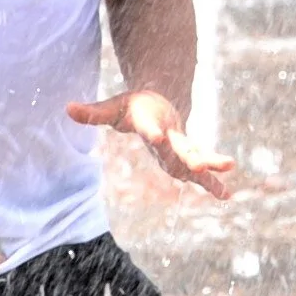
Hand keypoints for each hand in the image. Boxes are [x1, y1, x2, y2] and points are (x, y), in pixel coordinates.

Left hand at [68, 89, 235, 197]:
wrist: (162, 99)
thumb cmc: (133, 107)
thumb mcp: (112, 108)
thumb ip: (92, 112)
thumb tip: (67, 108)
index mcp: (151, 121)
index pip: (150, 128)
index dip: (152, 131)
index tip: (156, 137)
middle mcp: (171, 134)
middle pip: (181, 146)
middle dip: (191, 155)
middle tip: (200, 164)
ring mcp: (181, 145)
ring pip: (198, 155)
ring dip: (211, 164)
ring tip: (229, 169)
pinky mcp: (187, 157)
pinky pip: (201, 173)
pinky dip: (213, 183)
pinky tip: (226, 195)